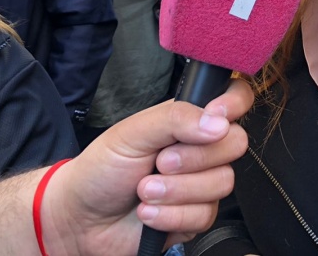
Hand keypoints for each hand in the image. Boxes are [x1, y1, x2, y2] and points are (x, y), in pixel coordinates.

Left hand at [44, 80, 252, 254]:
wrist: (81, 219)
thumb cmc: (102, 168)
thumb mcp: (132, 132)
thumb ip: (175, 119)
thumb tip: (219, 122)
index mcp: (189, 119)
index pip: (235, 98)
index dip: (234, 104)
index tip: (216, 115)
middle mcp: (202, 148)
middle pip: (236, 143)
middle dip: (194, 158)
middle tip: (159, 162)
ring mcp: (202, 183)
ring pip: (222, 182)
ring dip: (176, 190)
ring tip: (144, 191)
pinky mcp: (197, 216)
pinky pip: (205, 215)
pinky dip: (171, 215)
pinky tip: (148, 213)